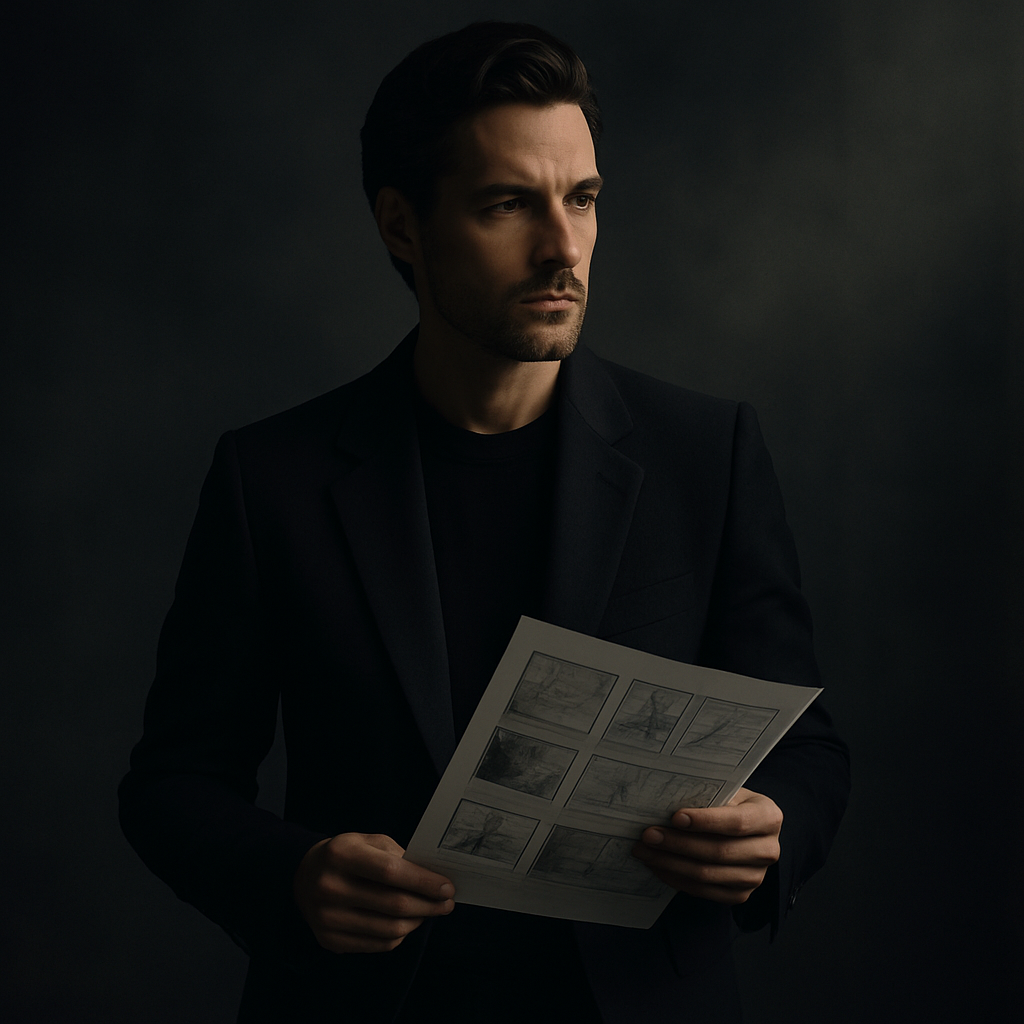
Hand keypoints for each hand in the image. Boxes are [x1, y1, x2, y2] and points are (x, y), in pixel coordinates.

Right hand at [293, 832, 454, 952]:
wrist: (303, 876)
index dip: (423, 882)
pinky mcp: (330, 941)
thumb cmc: (346, 854)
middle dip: (428, 905)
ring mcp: (327, 919)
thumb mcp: (368, 841)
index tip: (448, 887)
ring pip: (389, 930)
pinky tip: (406, 923)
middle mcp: (330, 888)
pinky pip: (377, 945)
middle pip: (393, 905)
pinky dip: (399, 936)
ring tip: (428, 911)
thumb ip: (398, 857)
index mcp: (341, 855)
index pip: (391, 872)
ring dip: (417, 922)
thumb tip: (434, 880)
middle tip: (447, 903)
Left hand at [631, 788, 781, 904]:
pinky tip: (657, 865)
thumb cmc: (730, 803)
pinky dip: (675, 878)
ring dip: (670, 863)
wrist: (746, 829)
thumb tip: (664, 800)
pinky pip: (703, 891)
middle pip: (719, 852)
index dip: (705, 821)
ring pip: (707, 875)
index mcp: (768, 817)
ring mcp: (756, 877)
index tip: (674, 817)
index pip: (736, 822)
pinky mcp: (740, 894)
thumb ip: (706, 796)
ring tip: (644, 850)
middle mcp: (768, 850)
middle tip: (648, 835)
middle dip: (678, 844)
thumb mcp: (726, 792)